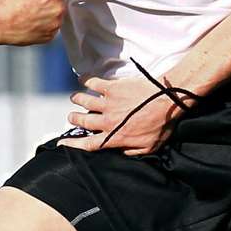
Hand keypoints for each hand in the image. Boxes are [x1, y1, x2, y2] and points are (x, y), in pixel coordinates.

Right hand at [58, 74, 189, 155]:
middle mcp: (107, 120)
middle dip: (74, 119)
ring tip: (75, 98)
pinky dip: (86, 80)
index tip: (62, 143)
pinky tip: (83, 79)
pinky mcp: (113, 87)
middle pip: (81, 121)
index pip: (88, 144)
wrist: (167, 100)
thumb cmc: (161, 124)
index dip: (72, 145)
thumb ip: (133, 151)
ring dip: (77, 99)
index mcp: (114, 136)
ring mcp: (108, 103)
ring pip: (84, 101)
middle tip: (72, 116)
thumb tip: (122, 152)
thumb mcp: (149, 147)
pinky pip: (93, 82)